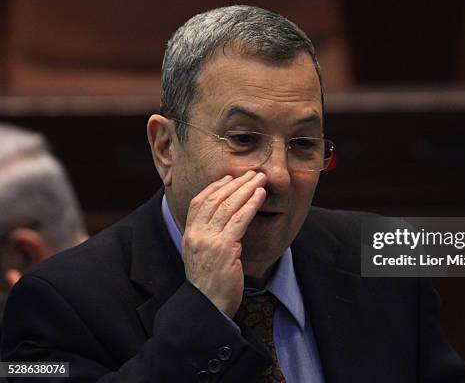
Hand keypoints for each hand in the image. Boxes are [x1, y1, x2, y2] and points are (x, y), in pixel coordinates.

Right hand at [182, 170, 266, 316]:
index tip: (228, 178)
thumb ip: (209, 239)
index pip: (199, 202)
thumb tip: (224, 223)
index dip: (214, 188)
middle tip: (251, 173)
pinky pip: (239, 220)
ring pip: (228, 206)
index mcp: (189, 235)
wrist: (209, 307)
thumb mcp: (203, 257)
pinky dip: (250, 204)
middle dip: (234, 183)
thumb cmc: (210, 285)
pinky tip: (260, 195)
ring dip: (245, 189)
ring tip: (259, 178)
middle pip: (214, 199)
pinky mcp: (224, 248)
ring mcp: (208, 240)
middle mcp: (195, 234)